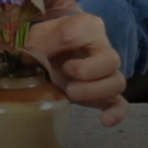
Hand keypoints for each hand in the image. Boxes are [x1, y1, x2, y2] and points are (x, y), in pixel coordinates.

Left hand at [24, 12, 128, 126]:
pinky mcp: (106, 93)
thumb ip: (35, 44)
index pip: (74, 34)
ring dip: (95, 91)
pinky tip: (103, 121)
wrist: (57, 50)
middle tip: (65, 73)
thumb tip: (27, 59)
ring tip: (71, 93)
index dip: (51, 46)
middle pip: (111, 60)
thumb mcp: (39, 34)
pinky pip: (121, 104)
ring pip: (118, 82)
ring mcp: (107, 73)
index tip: (32, 55)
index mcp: (87, 26)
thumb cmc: (50, 40)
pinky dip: (116, 113)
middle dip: (86, 70)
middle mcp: (103, 47)